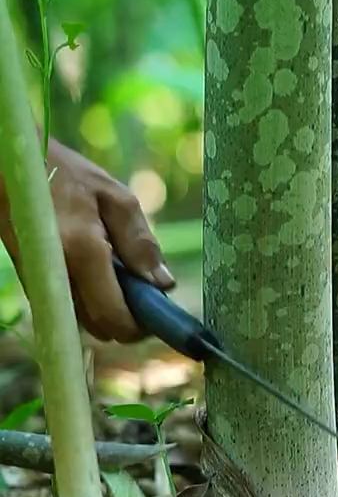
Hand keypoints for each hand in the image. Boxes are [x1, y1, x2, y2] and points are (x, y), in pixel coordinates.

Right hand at [0, 138, 174, 343]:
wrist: (12, 170)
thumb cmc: (66, 175)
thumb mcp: (115, 197)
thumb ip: (140, 243)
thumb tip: (163, 285)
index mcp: (83, 251)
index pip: (113, 315)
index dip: (137, 326)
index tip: (155, 316)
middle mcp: (57, 273)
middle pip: (98, 326)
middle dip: (124, 319)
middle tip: (141, 294)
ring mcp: (39, 280)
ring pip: (82, 321)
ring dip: (105, 310)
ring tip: (118, 278)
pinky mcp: (30, 281)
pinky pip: (66, 306)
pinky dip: (86, 299)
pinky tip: (94, 272)